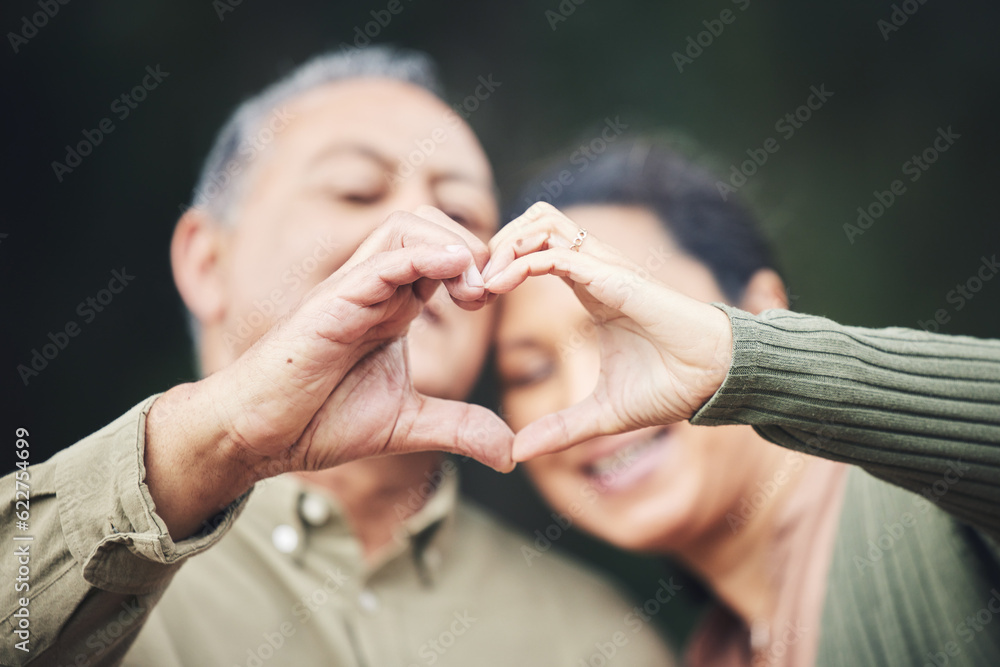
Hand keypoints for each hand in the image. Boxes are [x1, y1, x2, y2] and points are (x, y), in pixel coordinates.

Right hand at [146, 207, 510, 537]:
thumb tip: (511, 454)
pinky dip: (422, 257)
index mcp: (395, 306)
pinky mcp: (331, 303)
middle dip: (473, 245)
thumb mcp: (408, 423)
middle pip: (429, 224)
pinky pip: (381, 262)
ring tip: (474, 288)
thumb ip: (460, 428)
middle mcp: (376, 288)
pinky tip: (453, 273)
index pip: (445, 255)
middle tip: (488, 293)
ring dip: (452, 245)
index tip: (497, 300)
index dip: (480, 266)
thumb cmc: (320, 420)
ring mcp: (352, 290)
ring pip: (406, 227)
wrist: (260, 436)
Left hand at [483, 202, 732, 460]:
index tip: (476, 298)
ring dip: (507, 243)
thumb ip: (561, 429)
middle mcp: (595, 269)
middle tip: (476, 283)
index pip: (537, 247)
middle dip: (498, 240)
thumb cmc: (670, 388)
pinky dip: (522, 263)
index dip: (501, 262)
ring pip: (544, 221)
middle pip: (535, 219)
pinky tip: (500, 287)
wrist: (715, 381)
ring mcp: (606, 269)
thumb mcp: (601, 415)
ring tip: (486, 282)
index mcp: (591, 288)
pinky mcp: (615, 280)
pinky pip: (558, 254)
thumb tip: (519, 452)